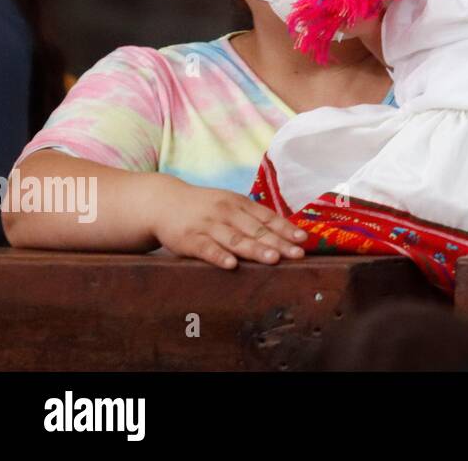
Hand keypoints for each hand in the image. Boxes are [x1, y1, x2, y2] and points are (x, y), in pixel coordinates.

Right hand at [149, 176, 307, 268]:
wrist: (164, 202)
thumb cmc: (205, 207)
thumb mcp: (230, 205)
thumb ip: (253, 218)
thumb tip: (285, 232)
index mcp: (239, 204)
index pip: (268, 218)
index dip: (286, 229)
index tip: (303, 240)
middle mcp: (226, 212)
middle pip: (256, 230)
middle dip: (279, 242)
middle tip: (297, 254)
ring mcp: (208, 225)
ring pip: (235, 239)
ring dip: (255, 249)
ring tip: (273, 259)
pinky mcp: (189, 239)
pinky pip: (206, 249)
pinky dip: (219, 256)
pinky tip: (232, 264)